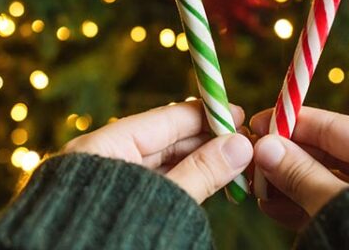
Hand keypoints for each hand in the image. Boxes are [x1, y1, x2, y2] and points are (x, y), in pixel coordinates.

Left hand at [63, 100, 252, 203]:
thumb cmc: (106, 234)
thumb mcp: (160, 199)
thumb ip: (200, 173)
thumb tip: (240, 146)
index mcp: (103, 146)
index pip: (165, 119)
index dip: (205, 115)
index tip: (239, 115)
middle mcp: (104, 158)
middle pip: (164, 141)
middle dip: (207, 141)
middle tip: (245, 143)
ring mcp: (108, 182)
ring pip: (162, 164)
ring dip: (199, 163)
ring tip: (235, 164)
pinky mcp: (114, 203)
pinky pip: (154, 184)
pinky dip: (183, 182)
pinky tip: (210, 181)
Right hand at [251, 107, 348, 228]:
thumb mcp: (338, 204)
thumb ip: (302, 175)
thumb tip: (264, 147)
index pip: (336, 127)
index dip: (295, 123)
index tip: (259, 123)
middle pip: (327, 154)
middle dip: (286, 156)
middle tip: (250, 157)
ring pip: (323, 182)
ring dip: (287, 182)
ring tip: (255, 184)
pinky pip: (327, 206)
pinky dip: (299, 205)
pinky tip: (271, 205)